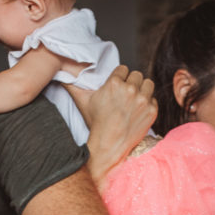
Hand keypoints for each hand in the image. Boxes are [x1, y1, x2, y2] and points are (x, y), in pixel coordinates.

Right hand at [67, 65, 156, 186]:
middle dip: (131, 82)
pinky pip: (154, 99)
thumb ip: (72, 85)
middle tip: (125, 94)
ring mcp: (143, 100)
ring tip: (134, 99)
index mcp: (114, 83)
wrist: (108, 145)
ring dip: (142, 89)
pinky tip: (138, 111)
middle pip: (136, 75)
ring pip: (148, 83)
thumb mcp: (83, 102)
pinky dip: (148, 104)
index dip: (120, 78)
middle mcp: (130, 89)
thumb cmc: (96, 123)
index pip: (123, 69)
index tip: (117, 86)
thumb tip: (61, 74)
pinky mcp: (152, 111)